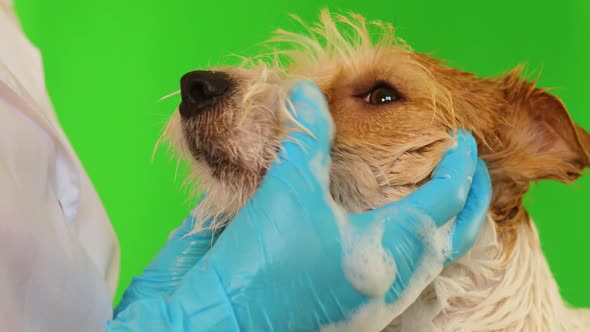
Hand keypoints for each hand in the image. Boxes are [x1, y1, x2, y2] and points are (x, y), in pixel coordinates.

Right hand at [107, 81, 490, 330]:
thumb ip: (306, 139)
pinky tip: (390, 233)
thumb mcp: (287, 193)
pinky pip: (397, 276)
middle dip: (466, 203)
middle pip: (447, 239)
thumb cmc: (260, 265)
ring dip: (438, 227)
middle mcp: (388, 282)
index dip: (458, 168)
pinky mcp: (344, 308)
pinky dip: (406, 248)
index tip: (465, 141)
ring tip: (440, 199)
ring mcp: (368, 302)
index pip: (443, 203)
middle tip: (474, 171)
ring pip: (424, 261)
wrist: (214, 323)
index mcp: (388, 252)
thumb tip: (307, 92)